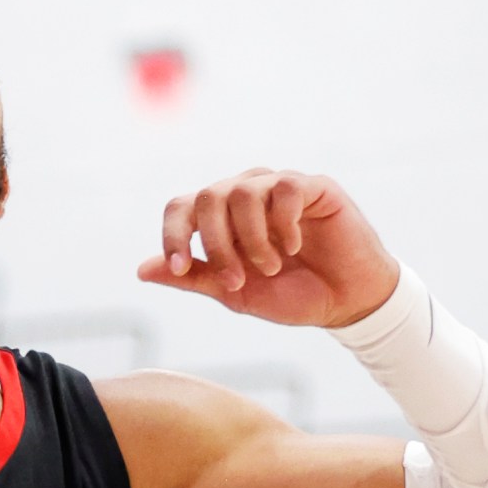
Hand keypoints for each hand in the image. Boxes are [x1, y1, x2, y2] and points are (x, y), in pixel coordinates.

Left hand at [139, 169, 399, 328]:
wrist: (345, 301)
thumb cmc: (290, 294)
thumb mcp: (234, 293)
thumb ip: (193, 277)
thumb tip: (143, 269)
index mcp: (220, 219)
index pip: (181, 207)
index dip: (173, 235)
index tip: (180, 268)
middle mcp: (245, 195)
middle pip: (208, 197)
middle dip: (216, 244)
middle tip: (237, 279)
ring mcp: (278, 187)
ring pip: (242, 192)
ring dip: (251, 238)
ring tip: (271, 267)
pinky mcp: (313, 186)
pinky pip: (285, 189)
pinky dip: (283, 224)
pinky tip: (294, 246)